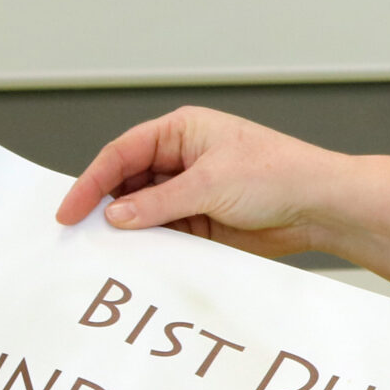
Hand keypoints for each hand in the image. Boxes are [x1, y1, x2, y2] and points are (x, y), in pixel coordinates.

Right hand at [55, 107, 348, 257]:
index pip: (121, 154)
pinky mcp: (203, 219)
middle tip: (79, 234)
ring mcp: (192, 189)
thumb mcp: (210, 184)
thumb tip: (115, 215)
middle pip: (127, 182)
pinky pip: (166, 231)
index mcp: (182, 132)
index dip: (91, 181)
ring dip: (128, 229)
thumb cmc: (278, 175)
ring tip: (105, 250)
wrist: (321, 206)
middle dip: (105, 206)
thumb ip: (158, 203)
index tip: (68, 211)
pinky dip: (151, 244)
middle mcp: (183, 158)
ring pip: (143, 210)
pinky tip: (138, 257)